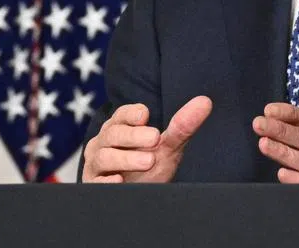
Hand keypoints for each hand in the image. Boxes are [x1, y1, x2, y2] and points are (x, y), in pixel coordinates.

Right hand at [82, 96, 212, 182]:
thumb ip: (183, 126)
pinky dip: (106, 181)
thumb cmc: (149, 167)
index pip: (121, 114)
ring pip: (104, 156)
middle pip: (113, 133)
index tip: (145, 115)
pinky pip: (95, 182)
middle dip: (133, 135)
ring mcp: (96, 164)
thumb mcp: (167, 147)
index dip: (131, 113)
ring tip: (148, 161)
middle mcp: (103, 143)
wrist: (138, 197)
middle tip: (155, 138)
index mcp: (119, 127)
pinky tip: (119, 181)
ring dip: (126, 158)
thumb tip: (205, 101)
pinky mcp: (93, 185)